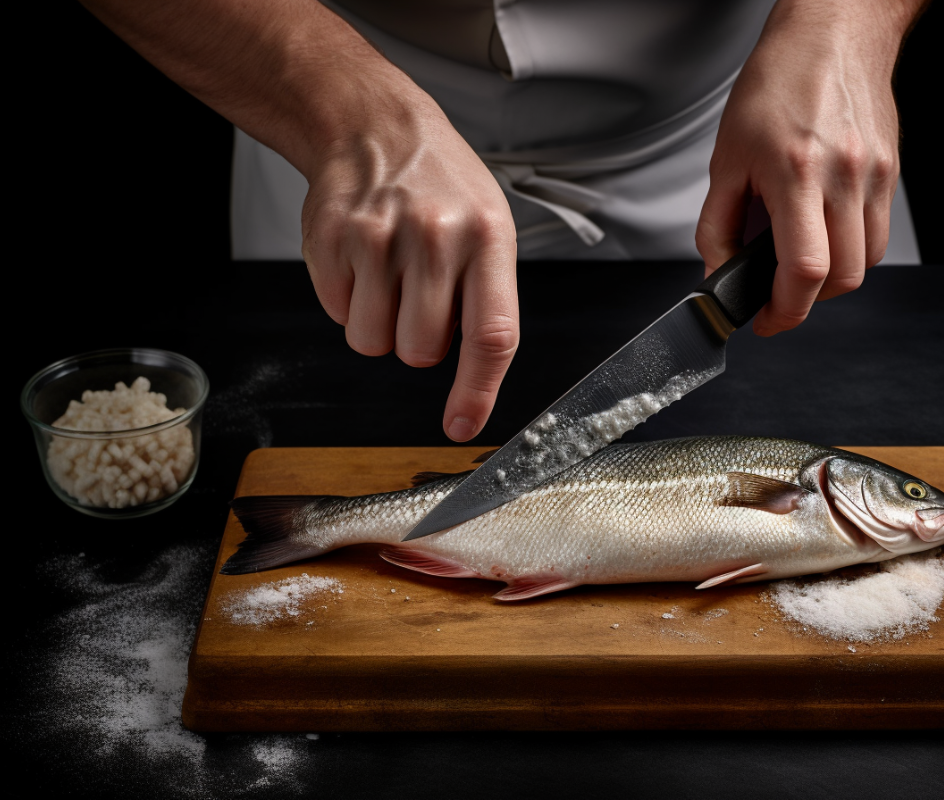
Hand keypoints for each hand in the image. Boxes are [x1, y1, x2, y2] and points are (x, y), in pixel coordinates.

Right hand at [300, 84, 518, 442]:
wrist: (374, 126)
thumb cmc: (442, 187)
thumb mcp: (490, 230)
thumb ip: (489, 301)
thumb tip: (473, 386)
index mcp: (487, 240)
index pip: (491, 336)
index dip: (476, 391)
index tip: (462, 426)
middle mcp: (434, 238)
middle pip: (421, 351)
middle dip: (419, 341)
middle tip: (420, 296)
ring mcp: (377, 238)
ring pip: (373, 343)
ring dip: (380, 326)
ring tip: (390, 275)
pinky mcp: (330, 241)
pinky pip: (338, 315)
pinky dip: (349, 300)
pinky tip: (363, 259)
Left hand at [697, 0, 922, 334]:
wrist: (832, 33)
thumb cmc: (777, 83)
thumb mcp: (727, 155)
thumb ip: (720, 223)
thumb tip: (718, 272)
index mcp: (796, 172)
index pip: (804, 270)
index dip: (785, 311)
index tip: (766, 321)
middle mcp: (843, 176)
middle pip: (841, 278)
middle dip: (806, 301)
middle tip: (778, 296)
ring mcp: (873, 175)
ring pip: (864, 262)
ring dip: (831, 278)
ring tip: (800, 259)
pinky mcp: (890, 172)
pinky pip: (877, 234)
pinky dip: (850, 249)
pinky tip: (824, 230)